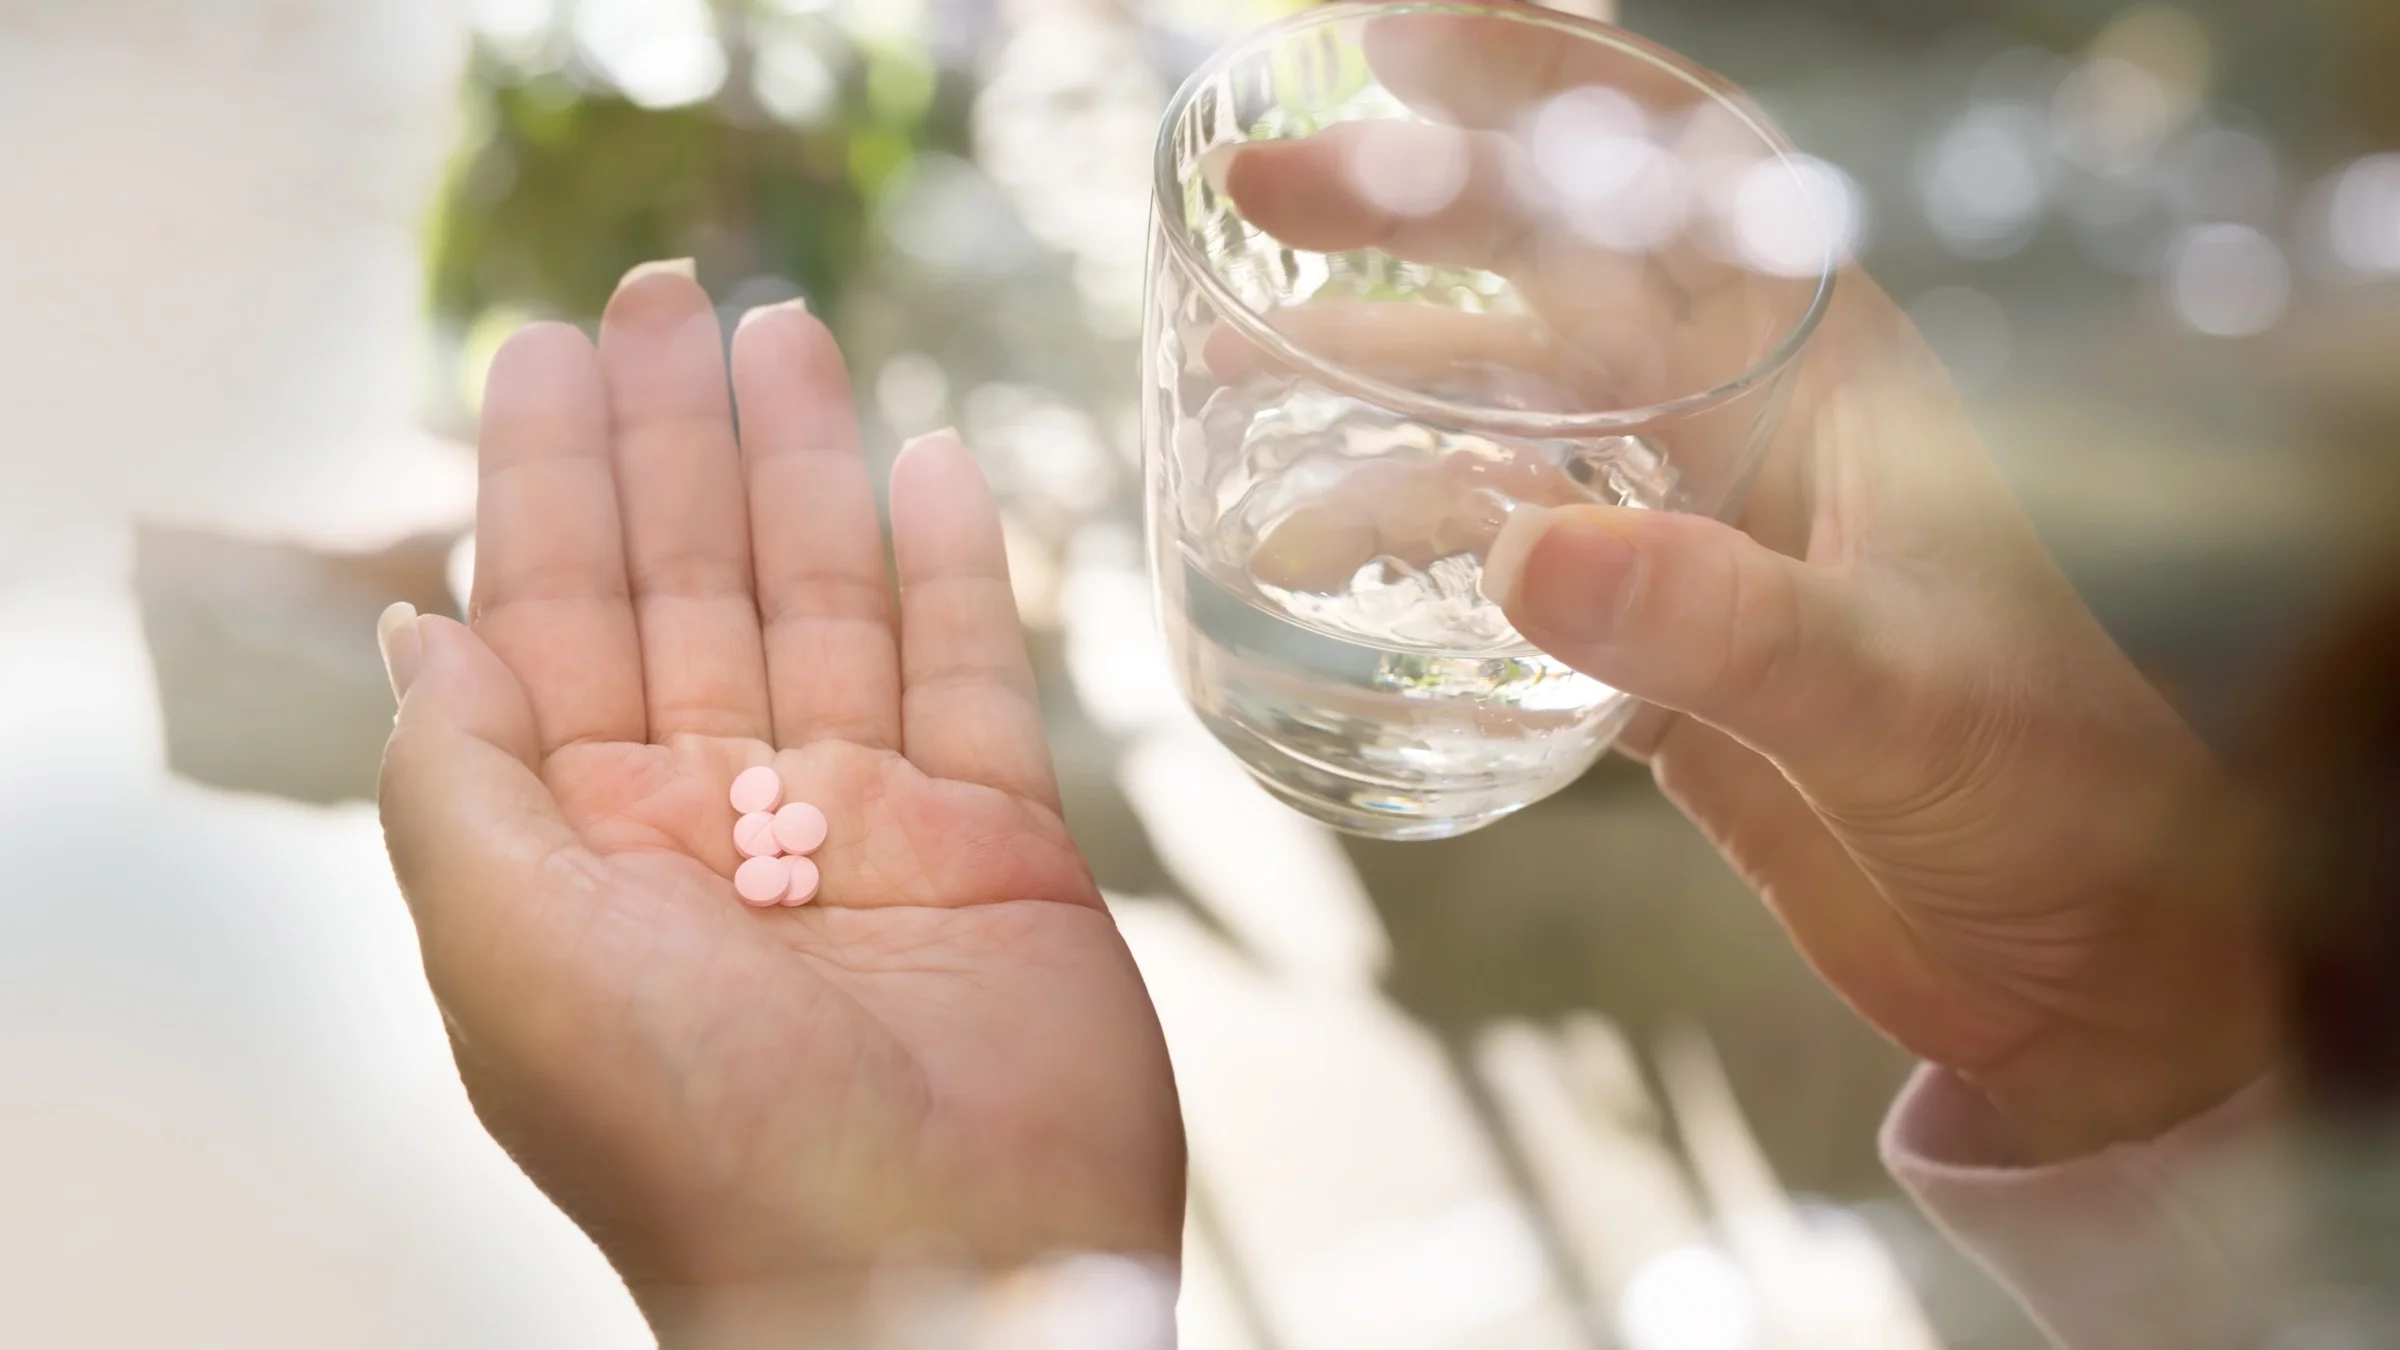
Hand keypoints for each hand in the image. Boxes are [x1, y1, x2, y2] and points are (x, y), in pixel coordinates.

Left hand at [376, 265, 1183, 1340]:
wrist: (932, 1277)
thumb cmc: (697, 1142)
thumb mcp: (507, 952)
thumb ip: (455, 778)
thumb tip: (411, 623)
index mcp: (584, 849)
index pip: (552, 620)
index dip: (544, 479)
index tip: (546, 348)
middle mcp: (718, 824)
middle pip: (688, 586)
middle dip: (674, 439)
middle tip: (670, 288)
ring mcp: (864, 828)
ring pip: (825, 606)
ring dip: (804, 469)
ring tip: (790, 330)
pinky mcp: (998, 846)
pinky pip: (968, 674)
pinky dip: (950, 568)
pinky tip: (925, 463)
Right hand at [1218, 10, 2278, 1160]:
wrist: (2073, 952)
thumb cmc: (2042, 791)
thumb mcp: (1891, 697)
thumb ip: (1718, 626)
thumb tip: (1519, 550)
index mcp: (1829, 370)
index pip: (1675, 173)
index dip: (1539, 87)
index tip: (1392, 50)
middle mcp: (1750, 423)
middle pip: (1554, 271)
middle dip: (1401, 222)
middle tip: (1251, 207)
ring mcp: (1694, 531)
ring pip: (1506, 412)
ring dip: (1373, 389)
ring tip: (1228, 380)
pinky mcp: (1655, 640)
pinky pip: (1500, 555)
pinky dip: (1406, 545)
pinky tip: (1316, 559)